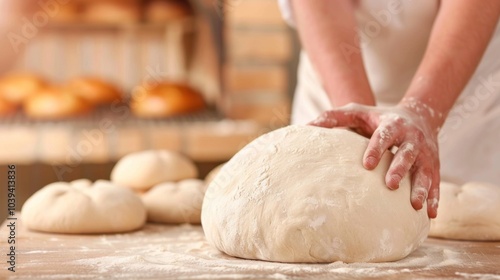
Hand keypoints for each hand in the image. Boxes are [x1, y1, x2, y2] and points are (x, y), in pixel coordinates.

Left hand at [309, 103, 439, 217]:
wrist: (418, 116)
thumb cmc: (378, 117)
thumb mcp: (356, 111)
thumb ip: (334, 118)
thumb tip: (307, 128)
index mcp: (393, 124)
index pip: (385, 135)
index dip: (377, 148)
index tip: (367, 164)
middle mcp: (412, 138)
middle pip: (407, 153)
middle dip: (400, 168)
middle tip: (391, 185)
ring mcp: (425, 153)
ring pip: (425, 170)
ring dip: (421, 187)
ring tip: (415, 205)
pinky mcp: (434, 165)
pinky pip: (436, 182)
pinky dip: (435, 197)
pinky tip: (431, 214)